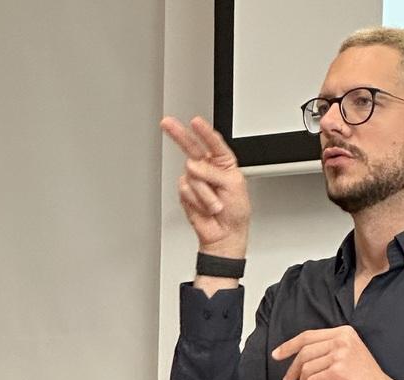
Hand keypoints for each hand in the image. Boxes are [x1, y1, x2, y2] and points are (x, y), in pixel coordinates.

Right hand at [160, 116, 250, 257]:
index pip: (214, 144)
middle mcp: (207, 168)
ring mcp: (195, 179)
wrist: (225, 234)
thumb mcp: (235, 186)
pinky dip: (197, 200)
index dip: (204, 132)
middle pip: (191, 147)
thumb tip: (194, 165)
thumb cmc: (235, 212)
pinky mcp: (185, 192)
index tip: (196, 122)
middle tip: (168, 123)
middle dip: (179, 135)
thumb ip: (215, 172)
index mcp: (224, 163)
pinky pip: (186, 190)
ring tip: (215, 205)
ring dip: (205, 193)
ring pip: (191, 175)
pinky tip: (205, 207)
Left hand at [272, 326, 391, 379]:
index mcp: (345, 332)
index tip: (277, 354)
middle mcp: (342, 340)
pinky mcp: (337, 372)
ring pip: (306, 368)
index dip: (289, 345)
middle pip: (304, 351)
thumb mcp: (350, 355)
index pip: (309, 335)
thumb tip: (300, 357)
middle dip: (292, 369)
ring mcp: (340, 355)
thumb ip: (330, 349)